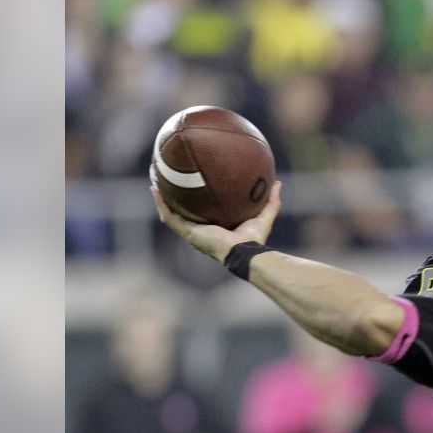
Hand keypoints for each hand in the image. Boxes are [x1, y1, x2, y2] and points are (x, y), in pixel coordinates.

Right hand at [149, 181, 281, 261]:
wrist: (244, 252)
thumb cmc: (254, 239)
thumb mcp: (263, 215)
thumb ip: (271, 201)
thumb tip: (277, 182)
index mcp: (215, 228)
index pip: (202, 213)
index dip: (196, 201)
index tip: (193, 187)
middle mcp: (200, 231)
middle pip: (183, 212)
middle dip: (175, 198)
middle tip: (169, 180)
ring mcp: (192, 233)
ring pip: (171, 213)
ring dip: (162, 198)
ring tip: (155, 181)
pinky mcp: (188, 233)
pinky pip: (169, 217)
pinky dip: (161, 204)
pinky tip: (155, 189)